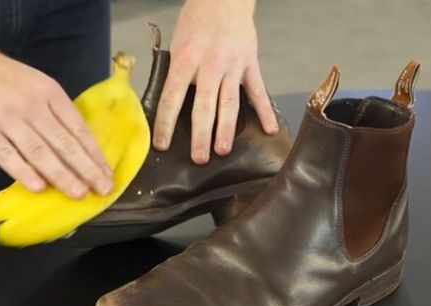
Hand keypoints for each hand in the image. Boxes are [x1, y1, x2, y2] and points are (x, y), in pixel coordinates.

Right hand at [0, 23, 112, 198]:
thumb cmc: (7, 78)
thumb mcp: (40, 84)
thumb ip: (58, 111)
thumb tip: (81, 145)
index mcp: (50, 93)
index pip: (78, 128)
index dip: (95, 154)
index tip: (108, 174)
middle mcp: (31, 105)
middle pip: (63, 142)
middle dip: (86, 169)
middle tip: (102, 190)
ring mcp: (6, 118)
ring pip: (39, 151)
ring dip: (61, 175)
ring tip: (78, 193)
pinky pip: (6, 155)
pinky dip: (23, 172)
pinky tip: (38, 187)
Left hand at [154, 0, 278, 163]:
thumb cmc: (196, 21)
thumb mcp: (176, 44)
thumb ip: (175, 74)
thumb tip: (169, 105)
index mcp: (185, 61)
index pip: (172, 98)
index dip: (165, 124)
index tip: (162, 145)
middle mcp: (209, 66)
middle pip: (204, 106)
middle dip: (201, 135)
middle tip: (199, 158)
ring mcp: (233, 66)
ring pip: (230, 103)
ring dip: (226, 129)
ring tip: (223, 150)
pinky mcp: (250, 65)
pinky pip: (258, 91)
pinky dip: (264, 111)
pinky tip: (269, 130)